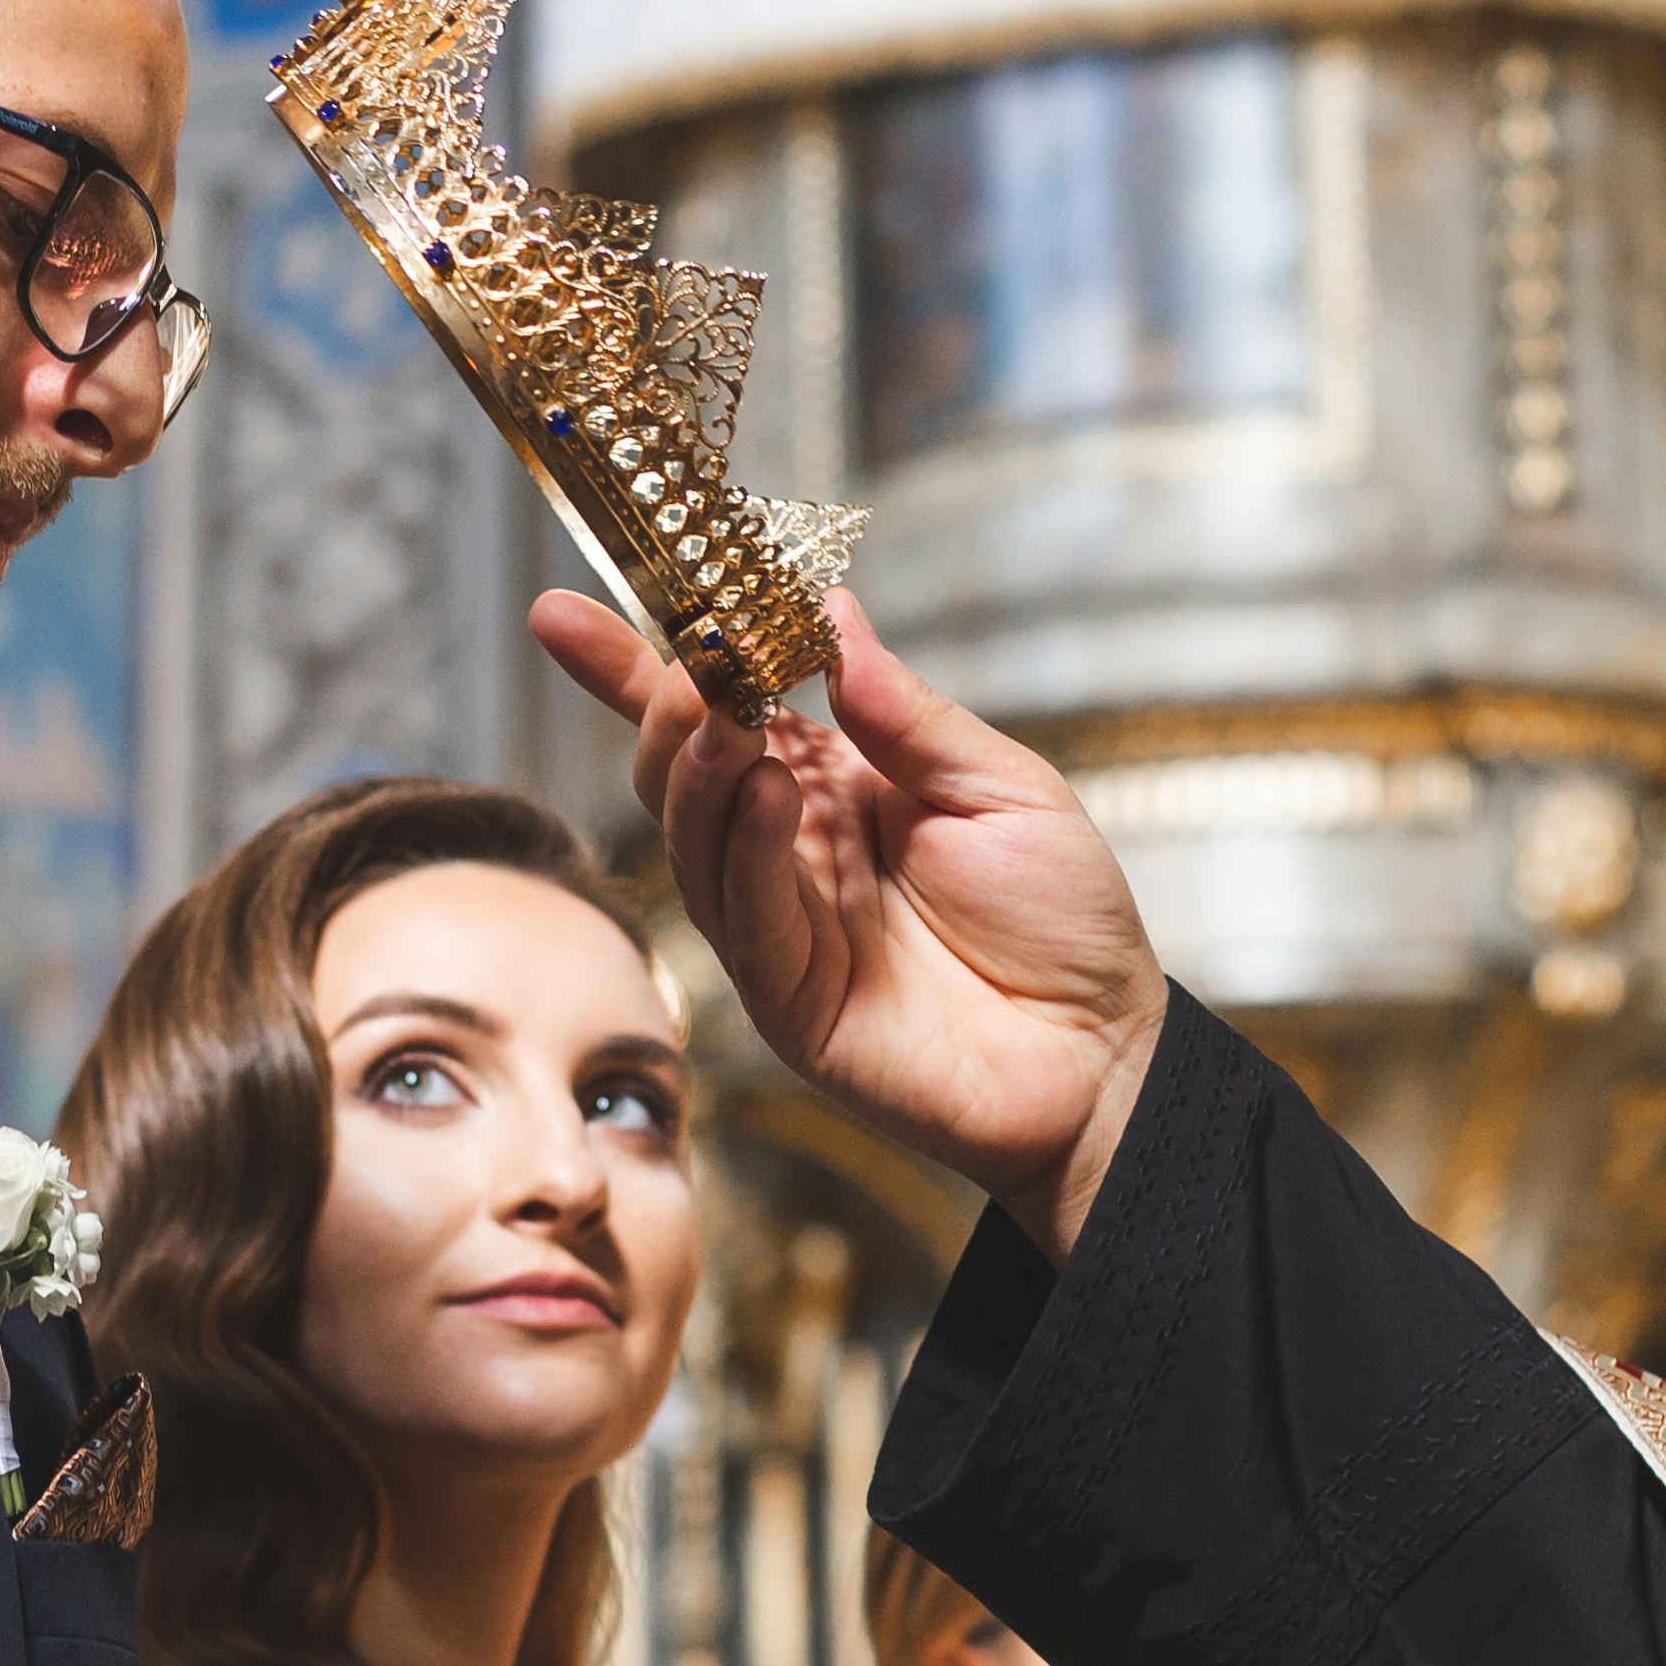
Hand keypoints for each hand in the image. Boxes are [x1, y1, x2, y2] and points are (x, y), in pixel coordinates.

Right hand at [534, 590, 1167, 1257]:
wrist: (1103, 1054)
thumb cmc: (1062, 924)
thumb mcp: (1002, 786)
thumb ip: (908, 713)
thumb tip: (832, 611)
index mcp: (833, 789)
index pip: (716, 716)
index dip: (633, 667)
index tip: (562, 613)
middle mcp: (790, 853)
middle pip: (682, 772)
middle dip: (668, 708)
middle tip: (691, 657)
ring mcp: (781, 928)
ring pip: (694, 841)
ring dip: (697, 769)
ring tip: (718, 712)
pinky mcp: (790, 999)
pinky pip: (745, 917)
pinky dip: (748, 849)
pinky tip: (767, 793)